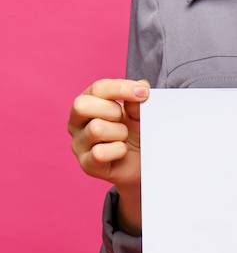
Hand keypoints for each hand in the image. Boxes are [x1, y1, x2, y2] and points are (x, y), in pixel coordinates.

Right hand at [68, 78, 149, 233]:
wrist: (143, 163)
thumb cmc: (136, 132)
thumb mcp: (139, 113)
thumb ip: (137, 100)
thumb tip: (141, 88)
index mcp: (88, 102)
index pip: (98, 88)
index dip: (122, 88)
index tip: (144, 93)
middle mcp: (77, 122)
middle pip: (82, 105)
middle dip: (113, 111)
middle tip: (124, 121)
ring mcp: (79, 144)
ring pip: (96, 129)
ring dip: (119, 132)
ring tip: (124, 138)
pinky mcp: (87, 164)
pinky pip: (100, 153)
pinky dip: (118, 150)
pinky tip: (122, 151)